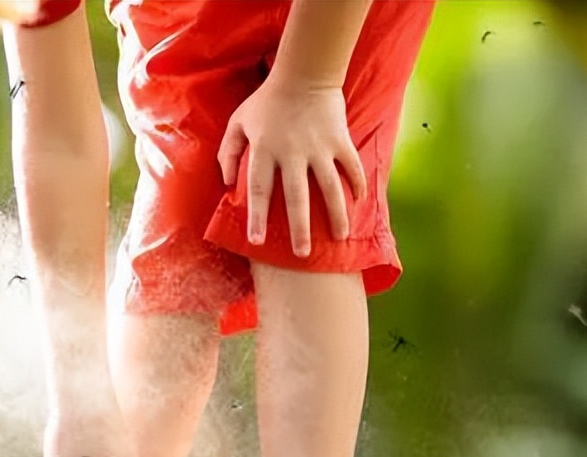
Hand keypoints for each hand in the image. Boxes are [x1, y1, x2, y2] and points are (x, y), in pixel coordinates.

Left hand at [218, 81, 365, 256]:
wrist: (304, 72)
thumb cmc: (266, 101)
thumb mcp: (238, 122)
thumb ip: (228, 153)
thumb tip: (227, 184)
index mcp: (264, 150)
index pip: (259, 190)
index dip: (258, 217)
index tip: (258, 242)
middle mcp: (292, 152)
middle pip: (297, 197)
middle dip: (299, 228)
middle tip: (302, 254)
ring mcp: (319, 147)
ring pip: (329, 187)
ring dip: (336, 214)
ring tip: (339, 237)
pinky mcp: (340, 139)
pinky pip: (351, 166)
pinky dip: (357, 183)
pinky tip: (358, 201)